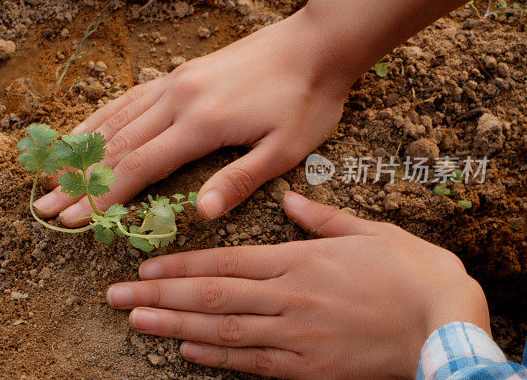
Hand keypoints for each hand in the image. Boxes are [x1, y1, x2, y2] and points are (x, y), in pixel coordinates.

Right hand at [33, 10, 349, 224]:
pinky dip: (100, 118)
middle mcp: (177, 100)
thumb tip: (203, 213)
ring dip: (79, 150)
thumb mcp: (286, 148)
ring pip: (115, 120)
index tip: (75, 218)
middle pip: (116, 146)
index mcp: (201, 124)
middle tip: (45, 206)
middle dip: (78, 180)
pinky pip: (128, 99)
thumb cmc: (306, 99)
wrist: (315, 44)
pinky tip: (83, 130)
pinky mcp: (178, 75)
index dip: (103, 195)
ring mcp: (173, 84)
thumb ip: (240, 179)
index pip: (139, 167)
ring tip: (48, 173)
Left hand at [106, 192, 488, 378]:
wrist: (447, 326)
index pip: (224, 263)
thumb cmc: (410, 273)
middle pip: (211, 297)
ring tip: (135, 320)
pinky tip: (185, 351)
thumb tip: (287, 199)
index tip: (144, 266)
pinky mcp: (308, 368)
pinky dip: (217, 357)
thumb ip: (320, 218)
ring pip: (222, 331)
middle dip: (158, 295)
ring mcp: (295, 337)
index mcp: (297, 262)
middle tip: (115, 295)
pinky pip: (253, 363)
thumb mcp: (367, 231)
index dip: (179, 266)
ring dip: (173, 326)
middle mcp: (287, 299)